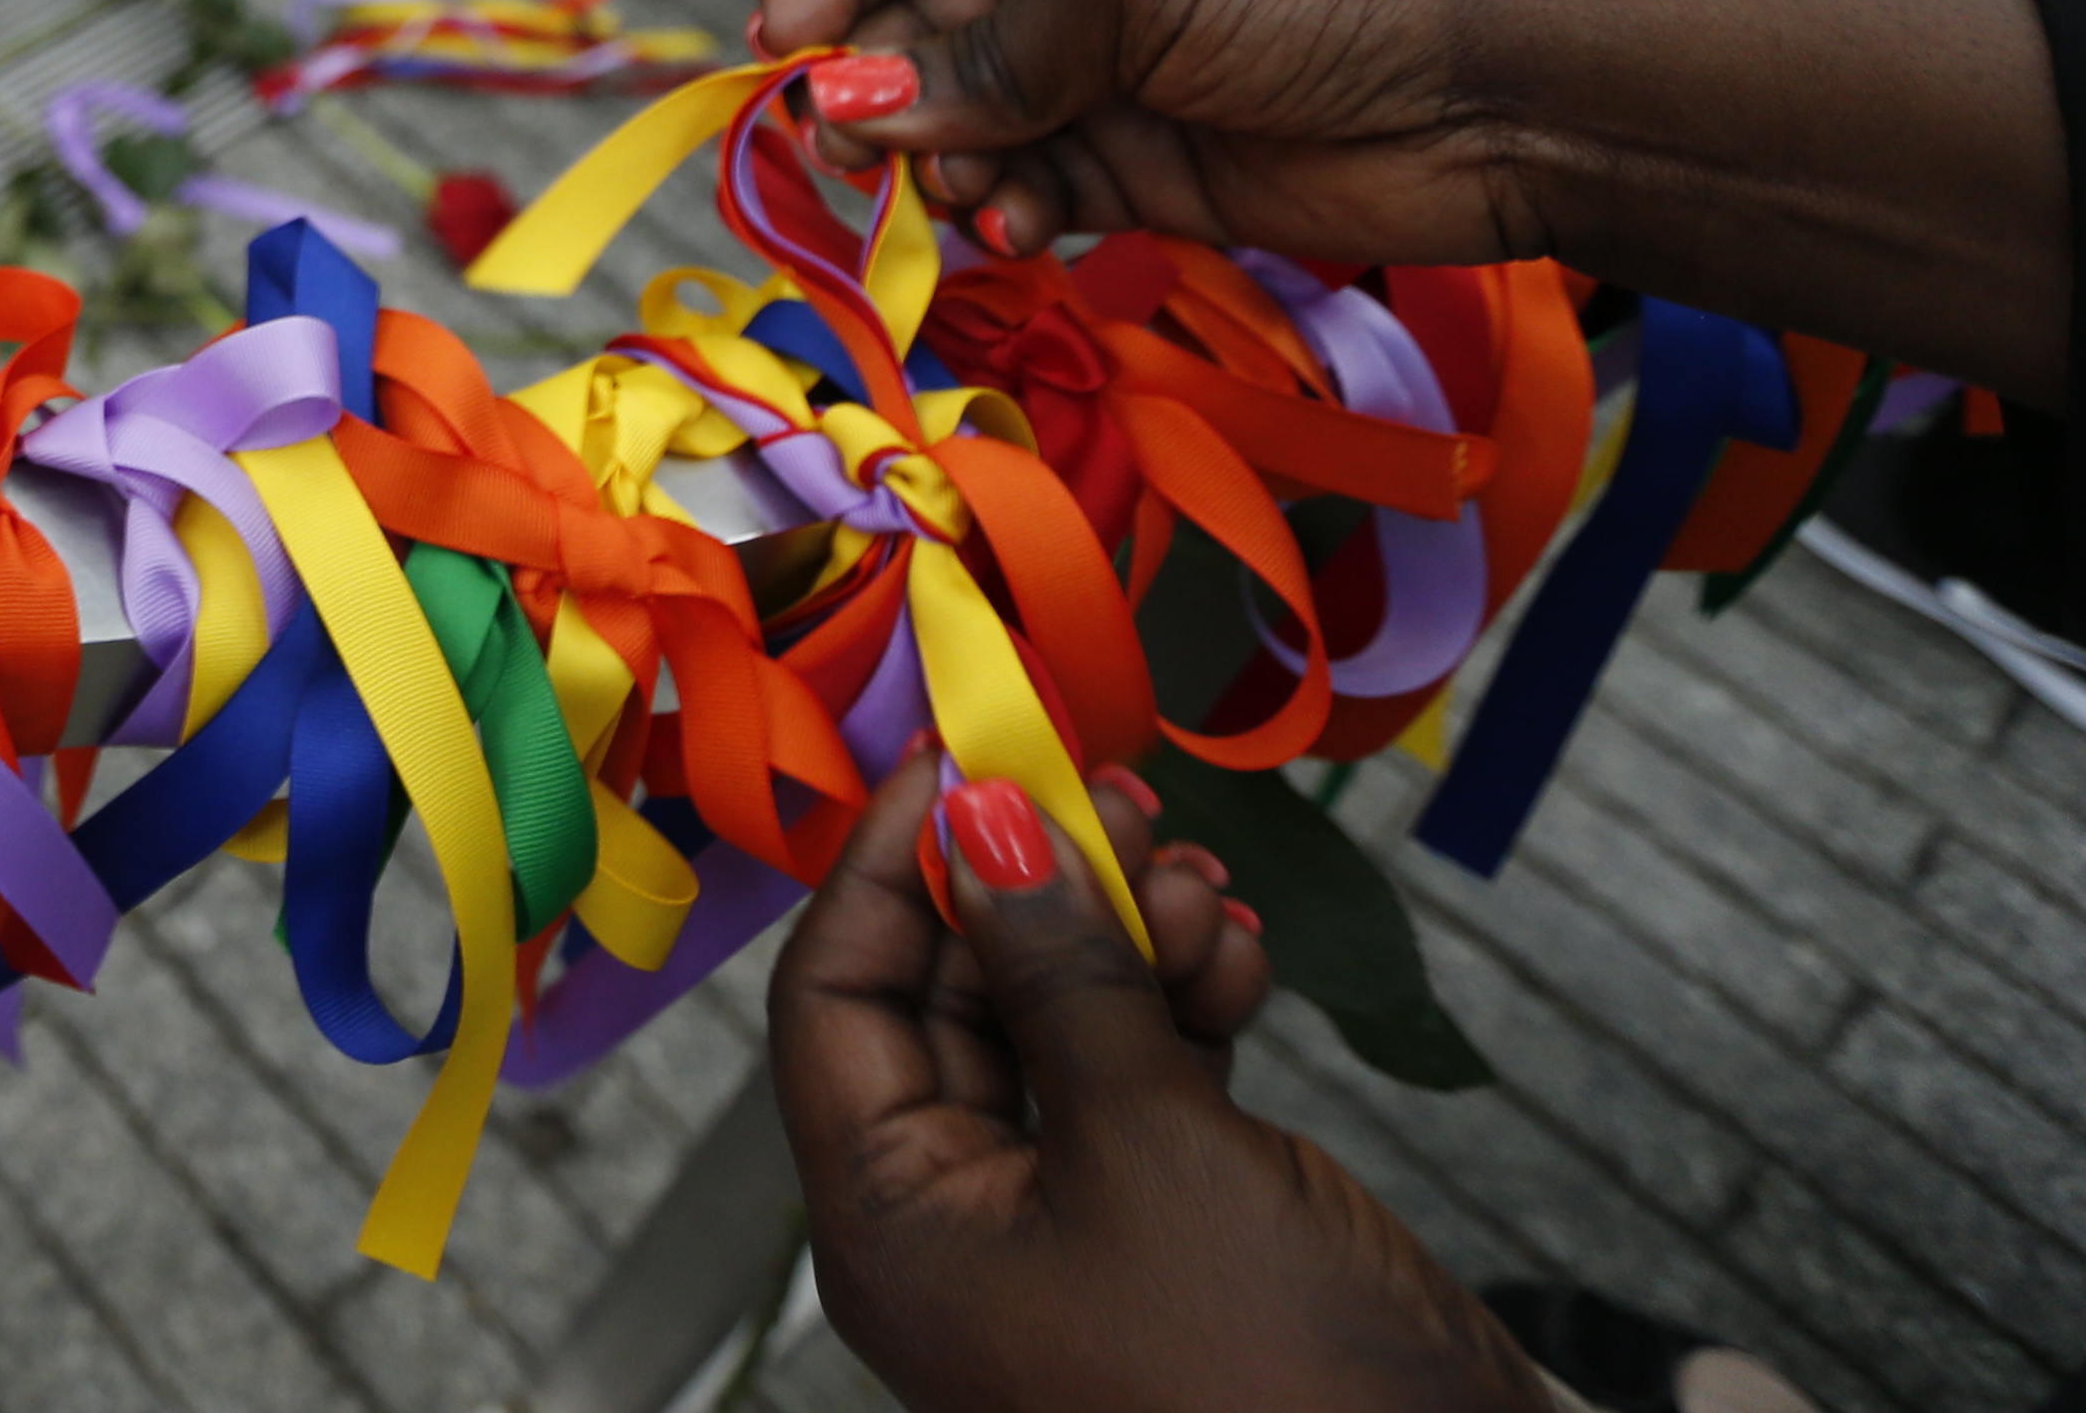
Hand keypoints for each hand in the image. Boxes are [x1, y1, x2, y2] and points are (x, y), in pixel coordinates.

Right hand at [753, 0, 1597, 266]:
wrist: (1507, 83)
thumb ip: (990, 55)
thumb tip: (857, 113)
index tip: (777, 50)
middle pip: (913, 36)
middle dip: (865, 93)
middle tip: (836, 154)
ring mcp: (1108, 82)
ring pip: (963, 129)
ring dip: (933, 165)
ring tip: (950, 192)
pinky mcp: (1148, 176)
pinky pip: (1032, 195)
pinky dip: (1005, 215)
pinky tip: (1017, 226)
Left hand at [777, 748, 1541, 1412]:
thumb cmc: (1273, 1369)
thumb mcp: (1155, 1144)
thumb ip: (1062, 976)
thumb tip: (982, 825)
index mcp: (892, 1227)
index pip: (831, 1000)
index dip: (887, 865)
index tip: (959, 753)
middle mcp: (954, 1228)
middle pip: (944, 1000)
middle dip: (1026, 884)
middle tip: (1106, 790)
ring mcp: (1064, 1229)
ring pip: (1053, 1027)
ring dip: (1118, 933)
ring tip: (1193, 870)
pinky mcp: (1169, 1230)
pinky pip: (1139, 1080)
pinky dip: (1182, 1003)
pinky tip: (1235, 953)